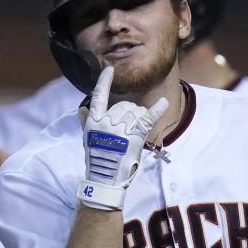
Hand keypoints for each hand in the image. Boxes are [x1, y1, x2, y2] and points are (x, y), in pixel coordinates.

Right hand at [77, 66, 167, 209]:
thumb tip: (82, 108)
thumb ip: (85, 121)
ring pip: (136, 111)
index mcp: (94, 121)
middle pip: (123, 106)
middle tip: (128, 129)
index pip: (98, 96)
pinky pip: (148, 117)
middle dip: (128, 113)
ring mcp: (122, 128)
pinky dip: (158, 108)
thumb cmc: (96, 158)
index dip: (103, 82)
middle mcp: (108, 122)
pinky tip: (164, 102)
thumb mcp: (87, 138)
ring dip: (139, 118)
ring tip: (135, 132)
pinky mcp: (136, 136)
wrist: (106, 177)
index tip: (108, 70)